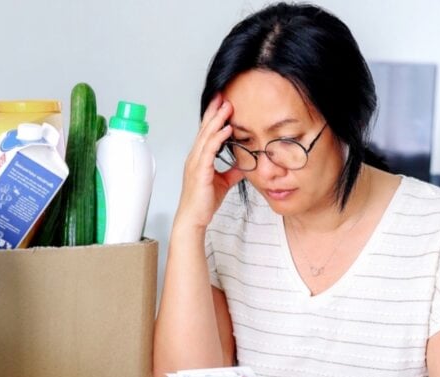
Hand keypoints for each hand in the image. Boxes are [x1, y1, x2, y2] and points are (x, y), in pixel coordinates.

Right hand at [175, 94, 243, 229]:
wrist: (194, 219)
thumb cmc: (204, 202)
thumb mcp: (224, 182)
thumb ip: (233, 171)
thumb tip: (246, 164)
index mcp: (199, 158)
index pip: (206, 132)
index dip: (214, 116)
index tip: (223, 102)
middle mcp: (195, 156)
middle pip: (205, 128)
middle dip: (214, 111)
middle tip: (223, 95)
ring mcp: (195, 162)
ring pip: (206, 135)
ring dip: (217, 119)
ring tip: (227, 106)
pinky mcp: (199, 171)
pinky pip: (209, 150)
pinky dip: (218, 137)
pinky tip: (227, 129)